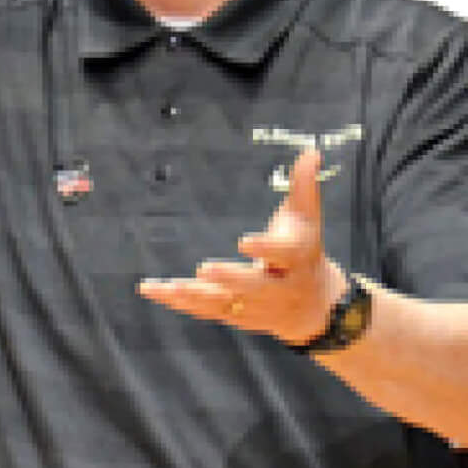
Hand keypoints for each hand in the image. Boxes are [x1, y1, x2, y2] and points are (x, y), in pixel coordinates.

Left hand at [139, 148, 349, 345]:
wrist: (315, 308)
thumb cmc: (304, 252)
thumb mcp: (308, 218)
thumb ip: (304, 184)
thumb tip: (311, 151)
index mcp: (296, 260)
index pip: (282, 253)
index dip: (265, 247)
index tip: (243, 241)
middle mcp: (278, 288)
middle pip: (253, 286)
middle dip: (230, 278)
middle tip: (205, 268)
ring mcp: (255, 307)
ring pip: (225, 303)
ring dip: (197, 296)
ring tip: (172, 286)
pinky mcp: (234, 316)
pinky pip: (204, 311)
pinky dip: (178, 302)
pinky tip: (151, 289)